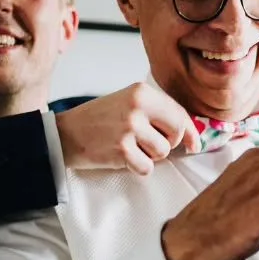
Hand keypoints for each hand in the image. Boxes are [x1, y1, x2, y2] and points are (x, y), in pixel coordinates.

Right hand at [55, 82, 201, 173]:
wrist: (65, 133)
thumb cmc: (100, 120)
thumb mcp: (129, 104)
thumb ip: (158, 113)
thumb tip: (192, 136)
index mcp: (142, 92)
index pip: (179, 113)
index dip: (190, 132)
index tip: (194, 144)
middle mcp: (138, 106)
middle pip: (176, 133)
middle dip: (169, 143)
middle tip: (152, 144)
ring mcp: (130, 128)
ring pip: (162, 152)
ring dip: (150, 156)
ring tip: (130, 147)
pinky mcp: (122, 150)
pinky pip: (147, 167)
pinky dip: (137, 167)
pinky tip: (122, 157)